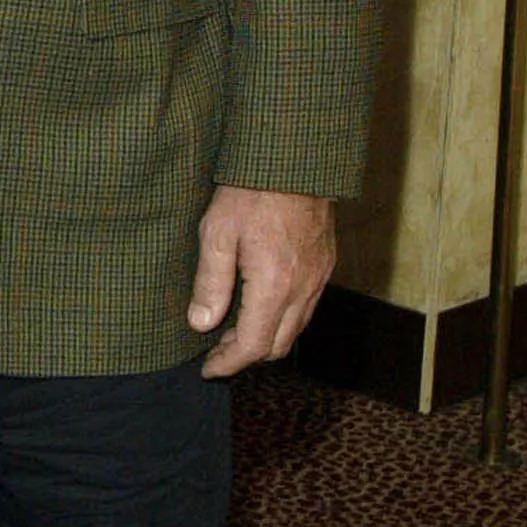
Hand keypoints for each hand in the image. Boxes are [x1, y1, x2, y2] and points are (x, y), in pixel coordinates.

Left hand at [188, 185, 333, 375]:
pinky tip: (259, 306)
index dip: (228, 363)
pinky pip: (306, 308)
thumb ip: (210, 283)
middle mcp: (303, 288)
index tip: (207, 368)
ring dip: (265, 339)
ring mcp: (319, 277)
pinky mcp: (325, 264)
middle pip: (277, 345)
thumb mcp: (217, 233)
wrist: (294, 158)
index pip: (252, 345)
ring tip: (231, 331)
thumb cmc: (251, 191)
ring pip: (295, 329)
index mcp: (275, 285)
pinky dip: (282, 319)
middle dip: (245, 356)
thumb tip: (201, 324)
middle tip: (215, 351)